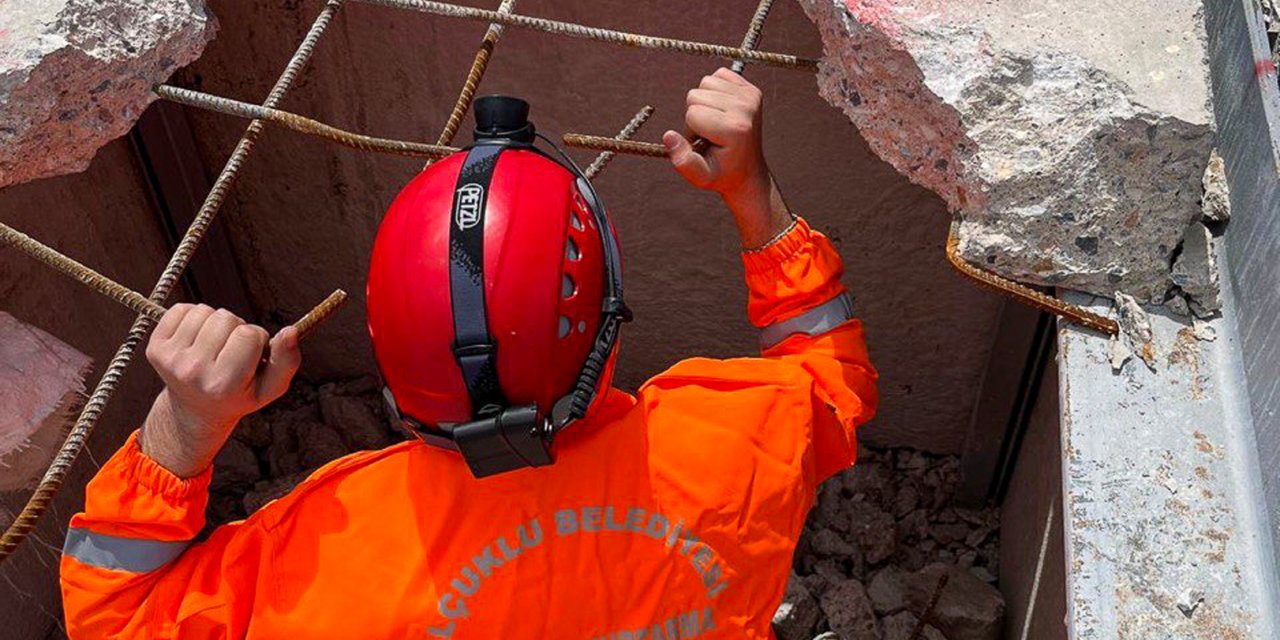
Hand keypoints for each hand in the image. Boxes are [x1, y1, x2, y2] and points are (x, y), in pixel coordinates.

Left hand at [139, 304, 300, 477]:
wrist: (196, 409)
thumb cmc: (239, 394)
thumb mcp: (271, 387)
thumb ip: (287, 361)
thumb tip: (291, 331)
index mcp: (223, 384)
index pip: (249, 334)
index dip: (257, 339)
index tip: (251, 355)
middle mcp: (193, 371)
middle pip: (226, 318)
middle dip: (235, 329)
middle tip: (231, 351)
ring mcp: (171, 359)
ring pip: (204, 310)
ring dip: (214, 323)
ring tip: (214, 345)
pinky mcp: (155, 348)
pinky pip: (181, 309)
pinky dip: (193, 317)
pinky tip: (197, 338)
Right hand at [664, 68, 792, 248]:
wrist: (747, 172)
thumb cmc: (721, 174)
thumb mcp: (699, 176)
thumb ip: (682, 159)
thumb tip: (668, 135)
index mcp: (735, 129)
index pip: (692, 113)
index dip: (690, 130)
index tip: (703, 144)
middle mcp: (746, 108)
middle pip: (695, 95)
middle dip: (695, 114)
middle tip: (710, 134)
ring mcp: (751, 97)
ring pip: (705, 82)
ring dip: (704, 101)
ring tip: (715, 122)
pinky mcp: (752, 89)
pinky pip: (719, 75)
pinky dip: (715, 90)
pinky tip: (722, 110)